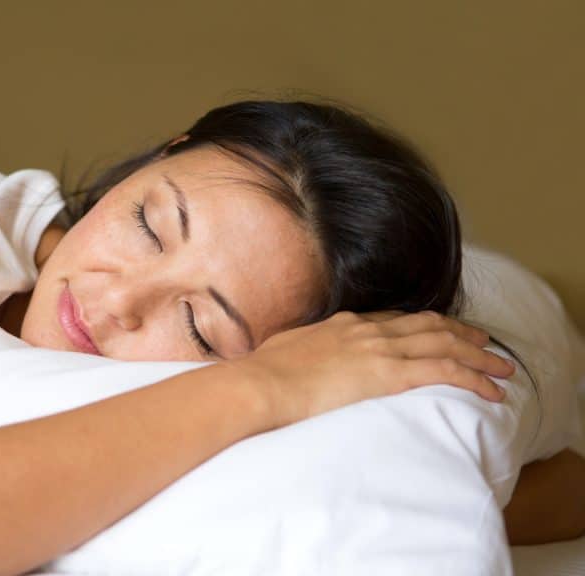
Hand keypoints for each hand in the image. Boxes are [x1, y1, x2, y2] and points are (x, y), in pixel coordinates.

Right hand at [229, 310, 516, 427]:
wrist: (261, 384)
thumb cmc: (262, 375)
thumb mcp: (282, 352)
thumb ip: (299, 351)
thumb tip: (290, 360)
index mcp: (342, 325)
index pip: (394, 319)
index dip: (423, 325)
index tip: (439, 331)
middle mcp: (367, 330)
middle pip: (428, 325)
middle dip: (461, 332)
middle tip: (484, 341)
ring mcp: (379, 349)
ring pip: (446, 344)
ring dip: (479, 355)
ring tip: (501, 367)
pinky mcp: (388, 374)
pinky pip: (444, 371)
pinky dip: (473, 377)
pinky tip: (491, 389)